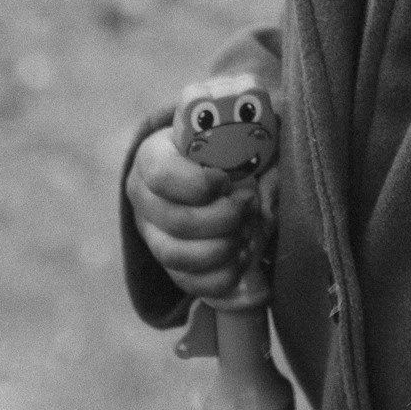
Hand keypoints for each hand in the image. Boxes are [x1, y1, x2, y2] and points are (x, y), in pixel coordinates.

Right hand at [124, 75, 273, 299]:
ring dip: (222, 248)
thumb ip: (248, 132)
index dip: (197, 183)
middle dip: (222, 219)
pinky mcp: (170, 265)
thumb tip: (265, 163)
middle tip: (250, 205)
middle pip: (174, 221)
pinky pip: (188, 283)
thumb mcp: (235, 126)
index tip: (227, 181)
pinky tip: (242, 258)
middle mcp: (144, 199)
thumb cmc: (227, 142)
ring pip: (176, 256)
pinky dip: (221, 277)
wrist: (218, 168)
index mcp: (153, 156)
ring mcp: (153, 235)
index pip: (160, 174)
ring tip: (248, 232)